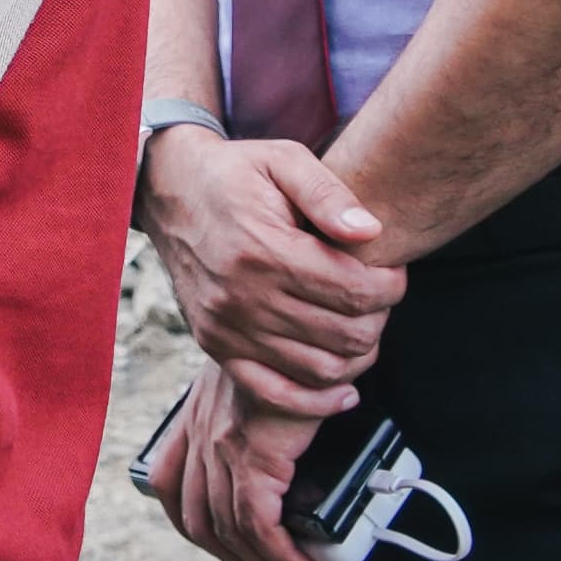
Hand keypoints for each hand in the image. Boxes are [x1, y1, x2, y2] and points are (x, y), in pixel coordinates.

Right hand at [137, 131, 402, 410]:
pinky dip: (316, 400)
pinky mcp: (216, 345)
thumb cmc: (234, 173)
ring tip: (360, 325)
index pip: (354, 291)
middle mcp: (242, 295)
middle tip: (377, 296)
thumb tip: (369, 232)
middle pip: (344, 335)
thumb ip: (327, 194)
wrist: (168, 189)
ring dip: (357, 355)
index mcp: (263, 248)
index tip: (392, 271)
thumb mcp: (282, 160)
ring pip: (320, 368)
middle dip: (378, 318)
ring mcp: (226, 326)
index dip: (390, 286)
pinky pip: (275, 393)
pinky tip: (344, 389)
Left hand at [158, 361, 332, 560]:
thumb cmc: (292, 355)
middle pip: (197, 519)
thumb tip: (283, 451)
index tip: (229, 543)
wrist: (305, 333)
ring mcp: (223, 445)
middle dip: (234, 555)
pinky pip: (259, 524)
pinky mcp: (255, 454)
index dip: (194, 523)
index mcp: (196, 414)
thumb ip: (253, 410)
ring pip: (229, 529)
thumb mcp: (257, 380)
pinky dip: (282, 555)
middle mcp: (200, 432)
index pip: (166, 483)